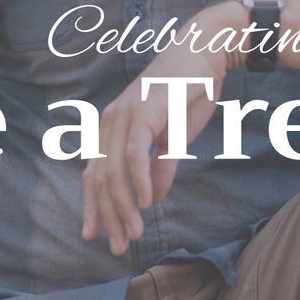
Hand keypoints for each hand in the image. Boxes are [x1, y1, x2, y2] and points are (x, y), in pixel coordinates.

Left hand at [81, 40, 228, 255]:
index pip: (95, 173)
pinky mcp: (144, 111)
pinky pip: (135, 153)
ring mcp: (125, 114)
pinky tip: (145, 203)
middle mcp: (111, 120)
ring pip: (115, 170)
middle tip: (118, 247)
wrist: (205, 52)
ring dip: (123, 206)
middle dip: (109, 216)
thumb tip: (151, 199)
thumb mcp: (173, 137)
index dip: (95, 207)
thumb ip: (159, 166)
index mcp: (113, 126)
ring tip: (132, 233)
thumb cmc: (189, 91)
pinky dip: (138, 181)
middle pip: (101, 177)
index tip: (97, 237)